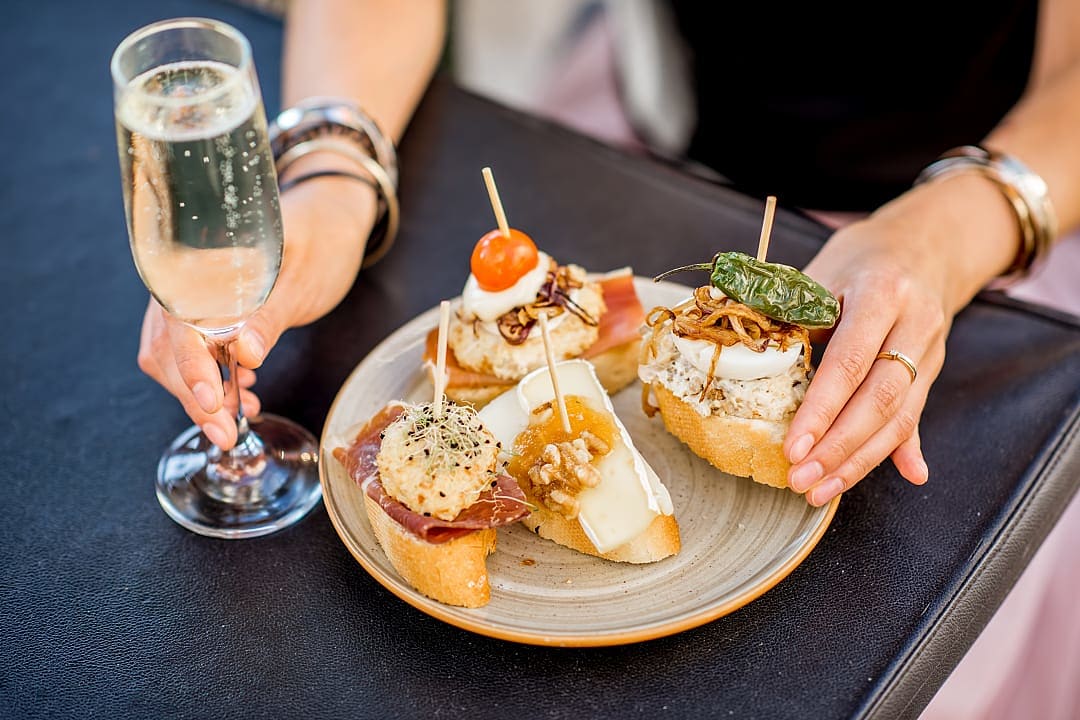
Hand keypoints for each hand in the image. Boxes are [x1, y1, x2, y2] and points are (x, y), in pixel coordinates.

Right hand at [136, 176, 376, 449]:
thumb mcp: (303, 280)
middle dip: (194, 396)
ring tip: (237, 419)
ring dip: (200, 393)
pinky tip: (242, 394)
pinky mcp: (206, 311)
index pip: (179, 322)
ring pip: (173, 355)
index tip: (213, 403)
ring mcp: (191, 296)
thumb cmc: (319, 240)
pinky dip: (211, 380)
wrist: (329, 220)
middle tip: (226, 433)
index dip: (192, 367)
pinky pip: (192, 351)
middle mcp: (185, 280)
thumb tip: (243, 354)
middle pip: (167, 347)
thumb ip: (270, 315)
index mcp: (204, 262)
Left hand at [783, 175, 1017, 504]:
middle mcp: (915, 324)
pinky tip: (908, 475)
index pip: (849, 362)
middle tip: (801, 478)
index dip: (821, 409)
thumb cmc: (860, 258)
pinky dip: (906, 448)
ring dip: (860, 460)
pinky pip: (916, 415)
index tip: (793, 445)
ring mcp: (930, 350)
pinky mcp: (932, 370)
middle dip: (838, 447)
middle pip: (880, 398)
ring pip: (901, 416)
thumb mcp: (822, 273)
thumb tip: (739, 354)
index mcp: (882, 293)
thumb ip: (790, 317)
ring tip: (822, 489)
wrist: (924, 242)